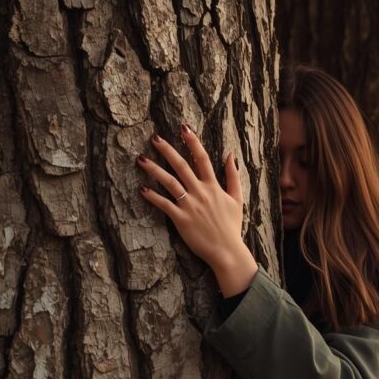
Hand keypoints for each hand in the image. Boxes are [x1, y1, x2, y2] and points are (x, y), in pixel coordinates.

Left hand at [135, 123, 248, 271]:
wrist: (227, 251)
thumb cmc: (231, 226)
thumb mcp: (237, 199)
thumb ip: (233, 176)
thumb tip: (230, 155)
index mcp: (213, 186)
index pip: (202, 158)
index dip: (192, 142)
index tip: (183, 128)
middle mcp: (200, 192)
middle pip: (182, 166)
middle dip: (167, 150)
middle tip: (154, 138)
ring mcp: (190, 205)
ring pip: (169, 182)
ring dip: (154, 170)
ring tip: (140, 159)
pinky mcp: (181, 219)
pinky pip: (164, 205)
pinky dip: (153, 196)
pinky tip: (142, 189)